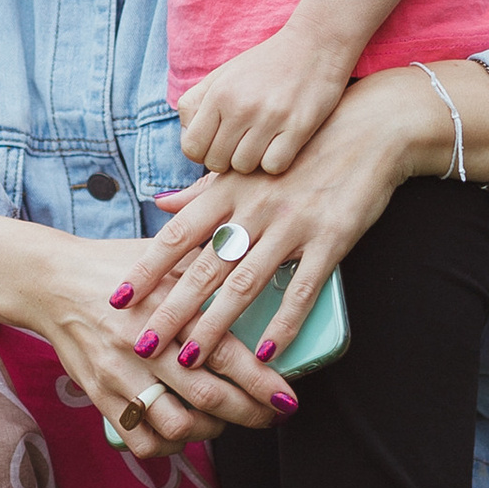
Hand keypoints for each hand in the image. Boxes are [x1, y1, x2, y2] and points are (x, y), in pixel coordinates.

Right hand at [4, 225, 291, 459]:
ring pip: (176, 426)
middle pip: (207, 397)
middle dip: (249, 414)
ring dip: (211, 431)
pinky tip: (184, 432)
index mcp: (166, 308)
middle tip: (272, 416)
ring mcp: (120, 375)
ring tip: (225, 420)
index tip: (287, 398)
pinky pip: (140, 441)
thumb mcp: (164, 254)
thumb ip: (207, 263)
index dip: (261, 382)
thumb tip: (255, 261)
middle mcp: (143, 346)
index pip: (223, 353)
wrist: (50, 282)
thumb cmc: (113, 265)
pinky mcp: (101, 396)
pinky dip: (169, 447)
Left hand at [120, 69, 438, 376]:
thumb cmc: (303, 146)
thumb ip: (203, 190)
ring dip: (215, 326)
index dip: (145, 269)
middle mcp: (253, 208)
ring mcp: (292, 225)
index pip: (176, 235)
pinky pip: (300, 290)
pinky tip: (265, 355)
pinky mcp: (330, 240)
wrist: (370, 127)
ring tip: (191, 360)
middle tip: (143, 345)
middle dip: (170, 311)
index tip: (118, 300)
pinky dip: (282, 325)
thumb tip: (161, 204)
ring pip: (244, 284)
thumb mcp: (248, 162)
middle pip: (202, 268)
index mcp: (229, 189)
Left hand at [175, 19, 354, 177]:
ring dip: (252, 161)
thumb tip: (188, 137)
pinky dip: (275, 162)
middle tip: (243, 143)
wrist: (315, 46)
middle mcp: (241, 106)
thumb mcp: (223, 75)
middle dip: (227, 159)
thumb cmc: (265, 64)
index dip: (203, 152)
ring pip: (244, 167)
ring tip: (263, 142)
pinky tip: (281, 145)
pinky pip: (273, 166)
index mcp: (219, 93)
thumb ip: (196, 103)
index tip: (219, 143)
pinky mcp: (299, 127)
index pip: (192, 148)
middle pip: (217, 162)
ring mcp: (270, 117)